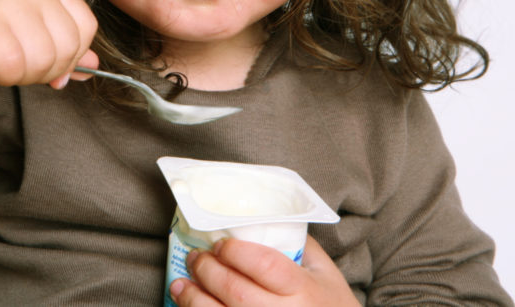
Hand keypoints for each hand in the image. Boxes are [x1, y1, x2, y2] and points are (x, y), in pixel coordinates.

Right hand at [0, 0, 97, 86]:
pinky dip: (4, 77)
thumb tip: (93, 65)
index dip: (73, 55)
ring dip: (23, 75)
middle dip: (47, 70)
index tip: (50, 66)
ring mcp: (5, 2)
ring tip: (3, 64)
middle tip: (19, 67)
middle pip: (68, 46)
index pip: (86, 25)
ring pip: (44, 60)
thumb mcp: (25, 30)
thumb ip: (60, 45)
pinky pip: (14, 66)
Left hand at [170, 236, 359, 306]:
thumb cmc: (333, 304)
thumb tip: (262, 217)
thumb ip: (299, 244)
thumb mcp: (325, 272)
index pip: (265, 265)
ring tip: (181, 284)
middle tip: (197, 258)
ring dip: (194, 300)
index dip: (236, 252)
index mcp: (304, 290)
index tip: (220, 244)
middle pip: (237, 292)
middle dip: (209, 271)